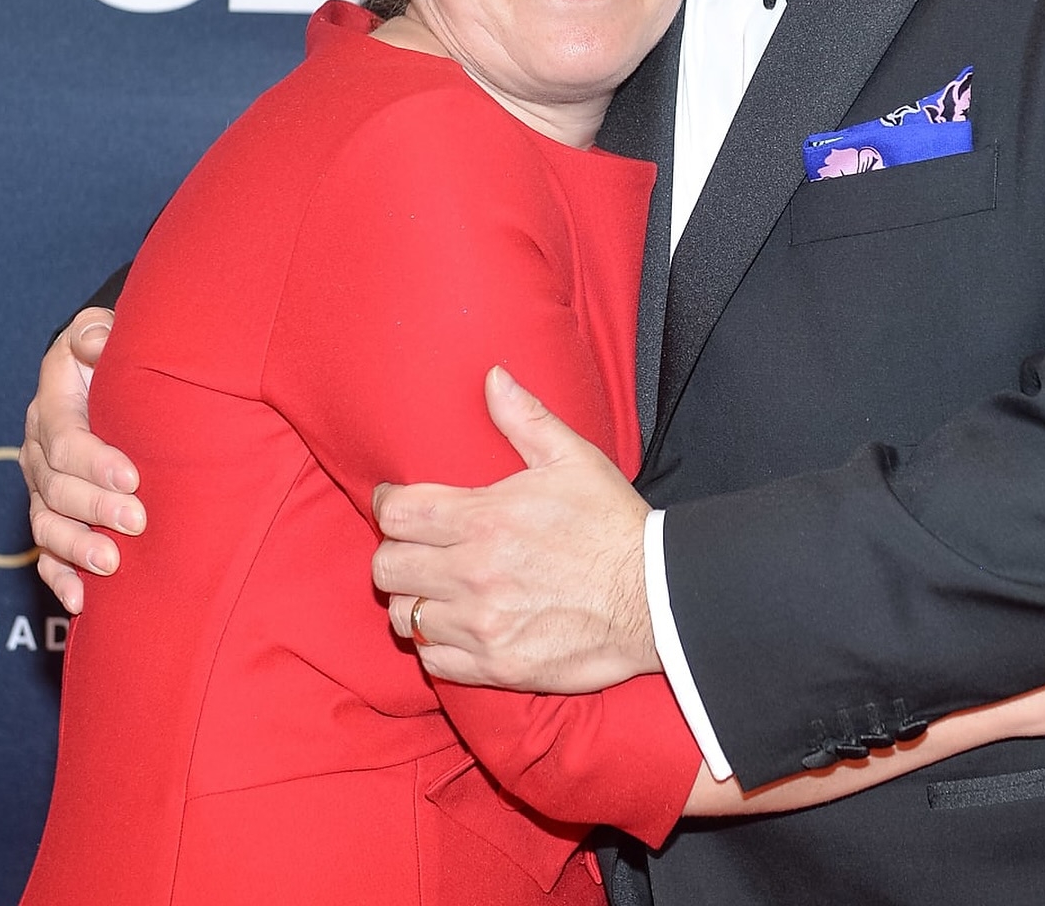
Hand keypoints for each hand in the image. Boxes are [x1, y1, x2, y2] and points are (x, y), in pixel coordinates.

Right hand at [20, 309, 143, 611]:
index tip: (134, 476)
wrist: (106, 374)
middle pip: (55, 487)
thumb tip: (95, 344)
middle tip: (137, 521)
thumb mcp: (103, 330)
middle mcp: (40, 449)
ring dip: (76, 548)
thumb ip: (96, 334)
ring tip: (110, 563)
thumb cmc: (114, 352)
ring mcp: (42, 486)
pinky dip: (59, 577)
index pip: (66, 438)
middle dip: (95, 508)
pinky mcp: (53, 513)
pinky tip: (81, 599)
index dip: (95, 461)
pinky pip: (45, 552)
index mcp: (52, 404)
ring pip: (46, 524)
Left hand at [372, 366, 656, 690]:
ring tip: (434, 588)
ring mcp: (483, 626)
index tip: (396, 503)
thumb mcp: (575, 459)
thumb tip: (492, 377)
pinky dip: (437, 644)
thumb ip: (526, 418)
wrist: (656, 599)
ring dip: (414, 600)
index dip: (388, 505)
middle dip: (395, 553)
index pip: (399, 514)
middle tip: (415, 548)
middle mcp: (475, 574)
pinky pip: (433, 662)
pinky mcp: (496, 667)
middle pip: (388, 567)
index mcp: (488, 518)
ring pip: (405, 617)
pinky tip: (457, 625)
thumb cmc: (613, 524)